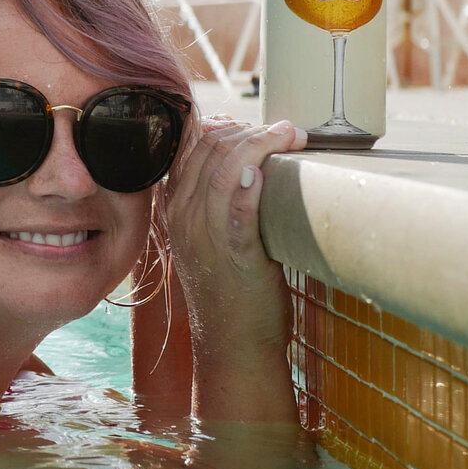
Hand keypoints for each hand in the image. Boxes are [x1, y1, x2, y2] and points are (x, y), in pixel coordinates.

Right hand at [164, 116, 304, 422]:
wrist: (234, 343)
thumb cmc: (232, 287)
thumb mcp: (213, 236)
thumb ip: (221, 199)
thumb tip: (250, 161)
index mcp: (175, 207)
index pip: (192, 145)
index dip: (227, 126)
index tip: (259, 126)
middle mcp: (183, 217)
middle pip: (209, 150)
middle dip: (251, 129)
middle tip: (287, 130)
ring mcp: (205, 236)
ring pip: (224, 170)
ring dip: (260, 145)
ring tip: (291, 137)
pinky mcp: (233, 256)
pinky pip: (237, 212)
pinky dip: (249, 186)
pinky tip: (263, 170)